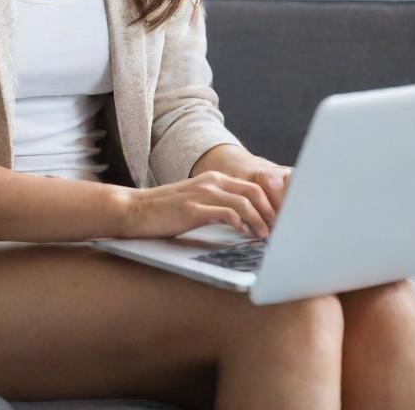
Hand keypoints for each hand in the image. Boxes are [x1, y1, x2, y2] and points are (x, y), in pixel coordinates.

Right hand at [116, 153, 292, 240]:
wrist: (135, 210)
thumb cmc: (165, 211)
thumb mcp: (196, 202)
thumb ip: (218, 205)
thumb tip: (245, 221)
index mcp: (213, 178)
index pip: (253, 185)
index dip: (269, 204)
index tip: (278, 222)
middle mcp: (211, 181)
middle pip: (254, 190)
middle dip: (271, 211)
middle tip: (279, 231)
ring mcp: (202, 193)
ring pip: (244, 202)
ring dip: (260, 221)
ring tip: (265, 236)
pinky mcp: (194, 209)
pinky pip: (227, 213)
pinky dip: (241, 224)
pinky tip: (244, 235)